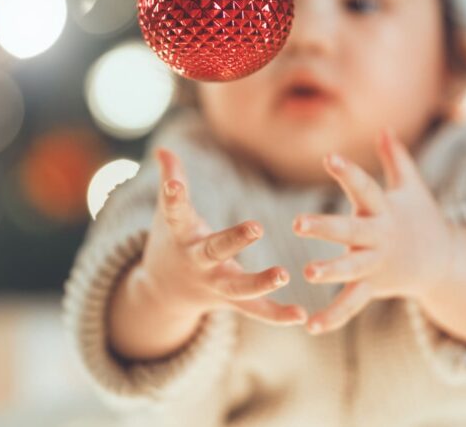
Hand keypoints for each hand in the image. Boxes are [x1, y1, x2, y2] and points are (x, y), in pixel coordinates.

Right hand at [137, 146, 307, 325]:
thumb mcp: (168, 213)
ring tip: (284, 274)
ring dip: (261, 282)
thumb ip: (171, 180)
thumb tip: (163, 148)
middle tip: (256, 226)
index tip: (173, 185)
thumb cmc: (173, 241)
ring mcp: (215, 284)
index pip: (175, 212)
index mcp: (182, 235)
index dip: (172, 196)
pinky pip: (256, 311)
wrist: (164, 292)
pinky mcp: (232, 302)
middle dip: (233, 240)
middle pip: (214, 251)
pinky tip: (302, 316)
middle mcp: (198, 262)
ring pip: (238, 287)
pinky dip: (278, 315)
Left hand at [292, 128, 456, 335]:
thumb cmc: (419, 216)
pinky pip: (352, 304)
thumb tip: (386, 128)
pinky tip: (311, 326)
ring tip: (307, 273)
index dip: (347, 172)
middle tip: (298, 223)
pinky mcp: (372, 287)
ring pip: (351, 270)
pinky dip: (333, 317)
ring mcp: (376, 264)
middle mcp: (379, 236)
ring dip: (331, 271)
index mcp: (384, 209)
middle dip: (326, 227)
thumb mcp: (411, 186)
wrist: (442, 261)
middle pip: (351, 231)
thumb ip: (395, 158)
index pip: (364, 186)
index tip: (329, 158)